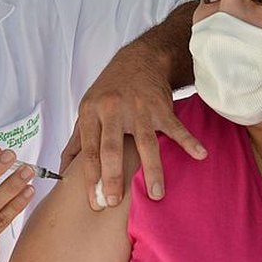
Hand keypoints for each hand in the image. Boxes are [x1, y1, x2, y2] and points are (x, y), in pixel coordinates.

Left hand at [61, 49, 206, 210]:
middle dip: (112, 176)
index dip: (91, 177)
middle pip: (112, 147)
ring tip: (155, 194)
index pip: (89, 149)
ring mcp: (139, 108)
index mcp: (91, 113)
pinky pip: (175, 127)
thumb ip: (75, 143)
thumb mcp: (87, 110)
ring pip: (145, 142)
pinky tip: (200, 155)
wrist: (138, 60)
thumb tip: (61, 174)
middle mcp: (113, 110)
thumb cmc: (109, 90)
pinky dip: (189, 140)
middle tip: (113, 202)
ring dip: (151, 169)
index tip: (94, 202)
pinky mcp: (161, 107)